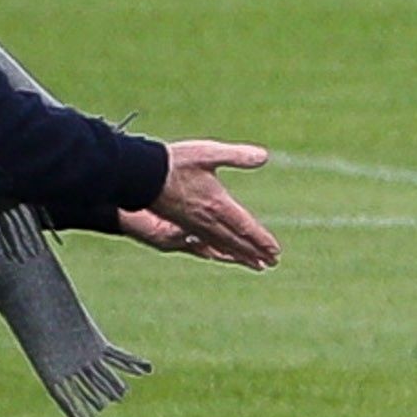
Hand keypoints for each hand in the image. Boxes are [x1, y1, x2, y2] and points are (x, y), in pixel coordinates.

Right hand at [142, 140, 277, 269]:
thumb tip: (264, 157)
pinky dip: (220, 250)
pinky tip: (221, 252)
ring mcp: (193, 224)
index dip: (261, 240)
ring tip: (254, 264)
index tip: (275, 251)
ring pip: (222, 244)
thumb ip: (237, 156)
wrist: (141, 175)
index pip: (245, 226)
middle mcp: (207, 219)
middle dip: (255, 252)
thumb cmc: (175, 162)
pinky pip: (206, 243)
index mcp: (217, 204)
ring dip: (240, 255)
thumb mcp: (209, 153)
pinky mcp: (181, 224)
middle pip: (236, 240)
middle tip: (271, 263)